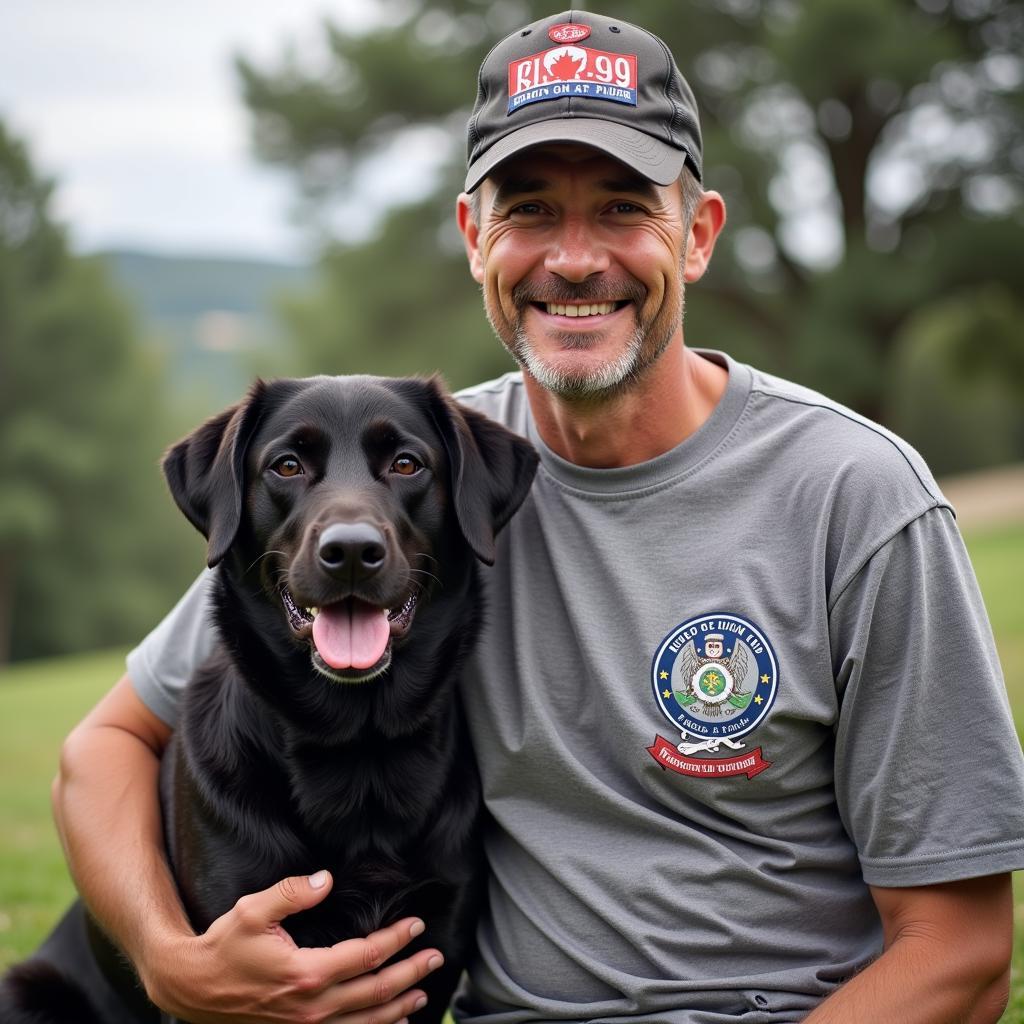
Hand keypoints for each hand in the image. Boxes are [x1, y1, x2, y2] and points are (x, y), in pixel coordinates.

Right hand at [139, 871, 443, 1023]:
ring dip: (398, 1007)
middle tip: (435, 957)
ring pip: (366, 1021)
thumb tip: (327, 879)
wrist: (192, 989)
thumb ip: (293, 891)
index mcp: (306, 973)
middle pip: (375, 991)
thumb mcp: (253, 910)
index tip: (416, 925)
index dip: (395, 939)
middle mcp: (312, 1007)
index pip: (366, 955)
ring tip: (422, 993)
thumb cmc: (223, 947)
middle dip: (410, 973)